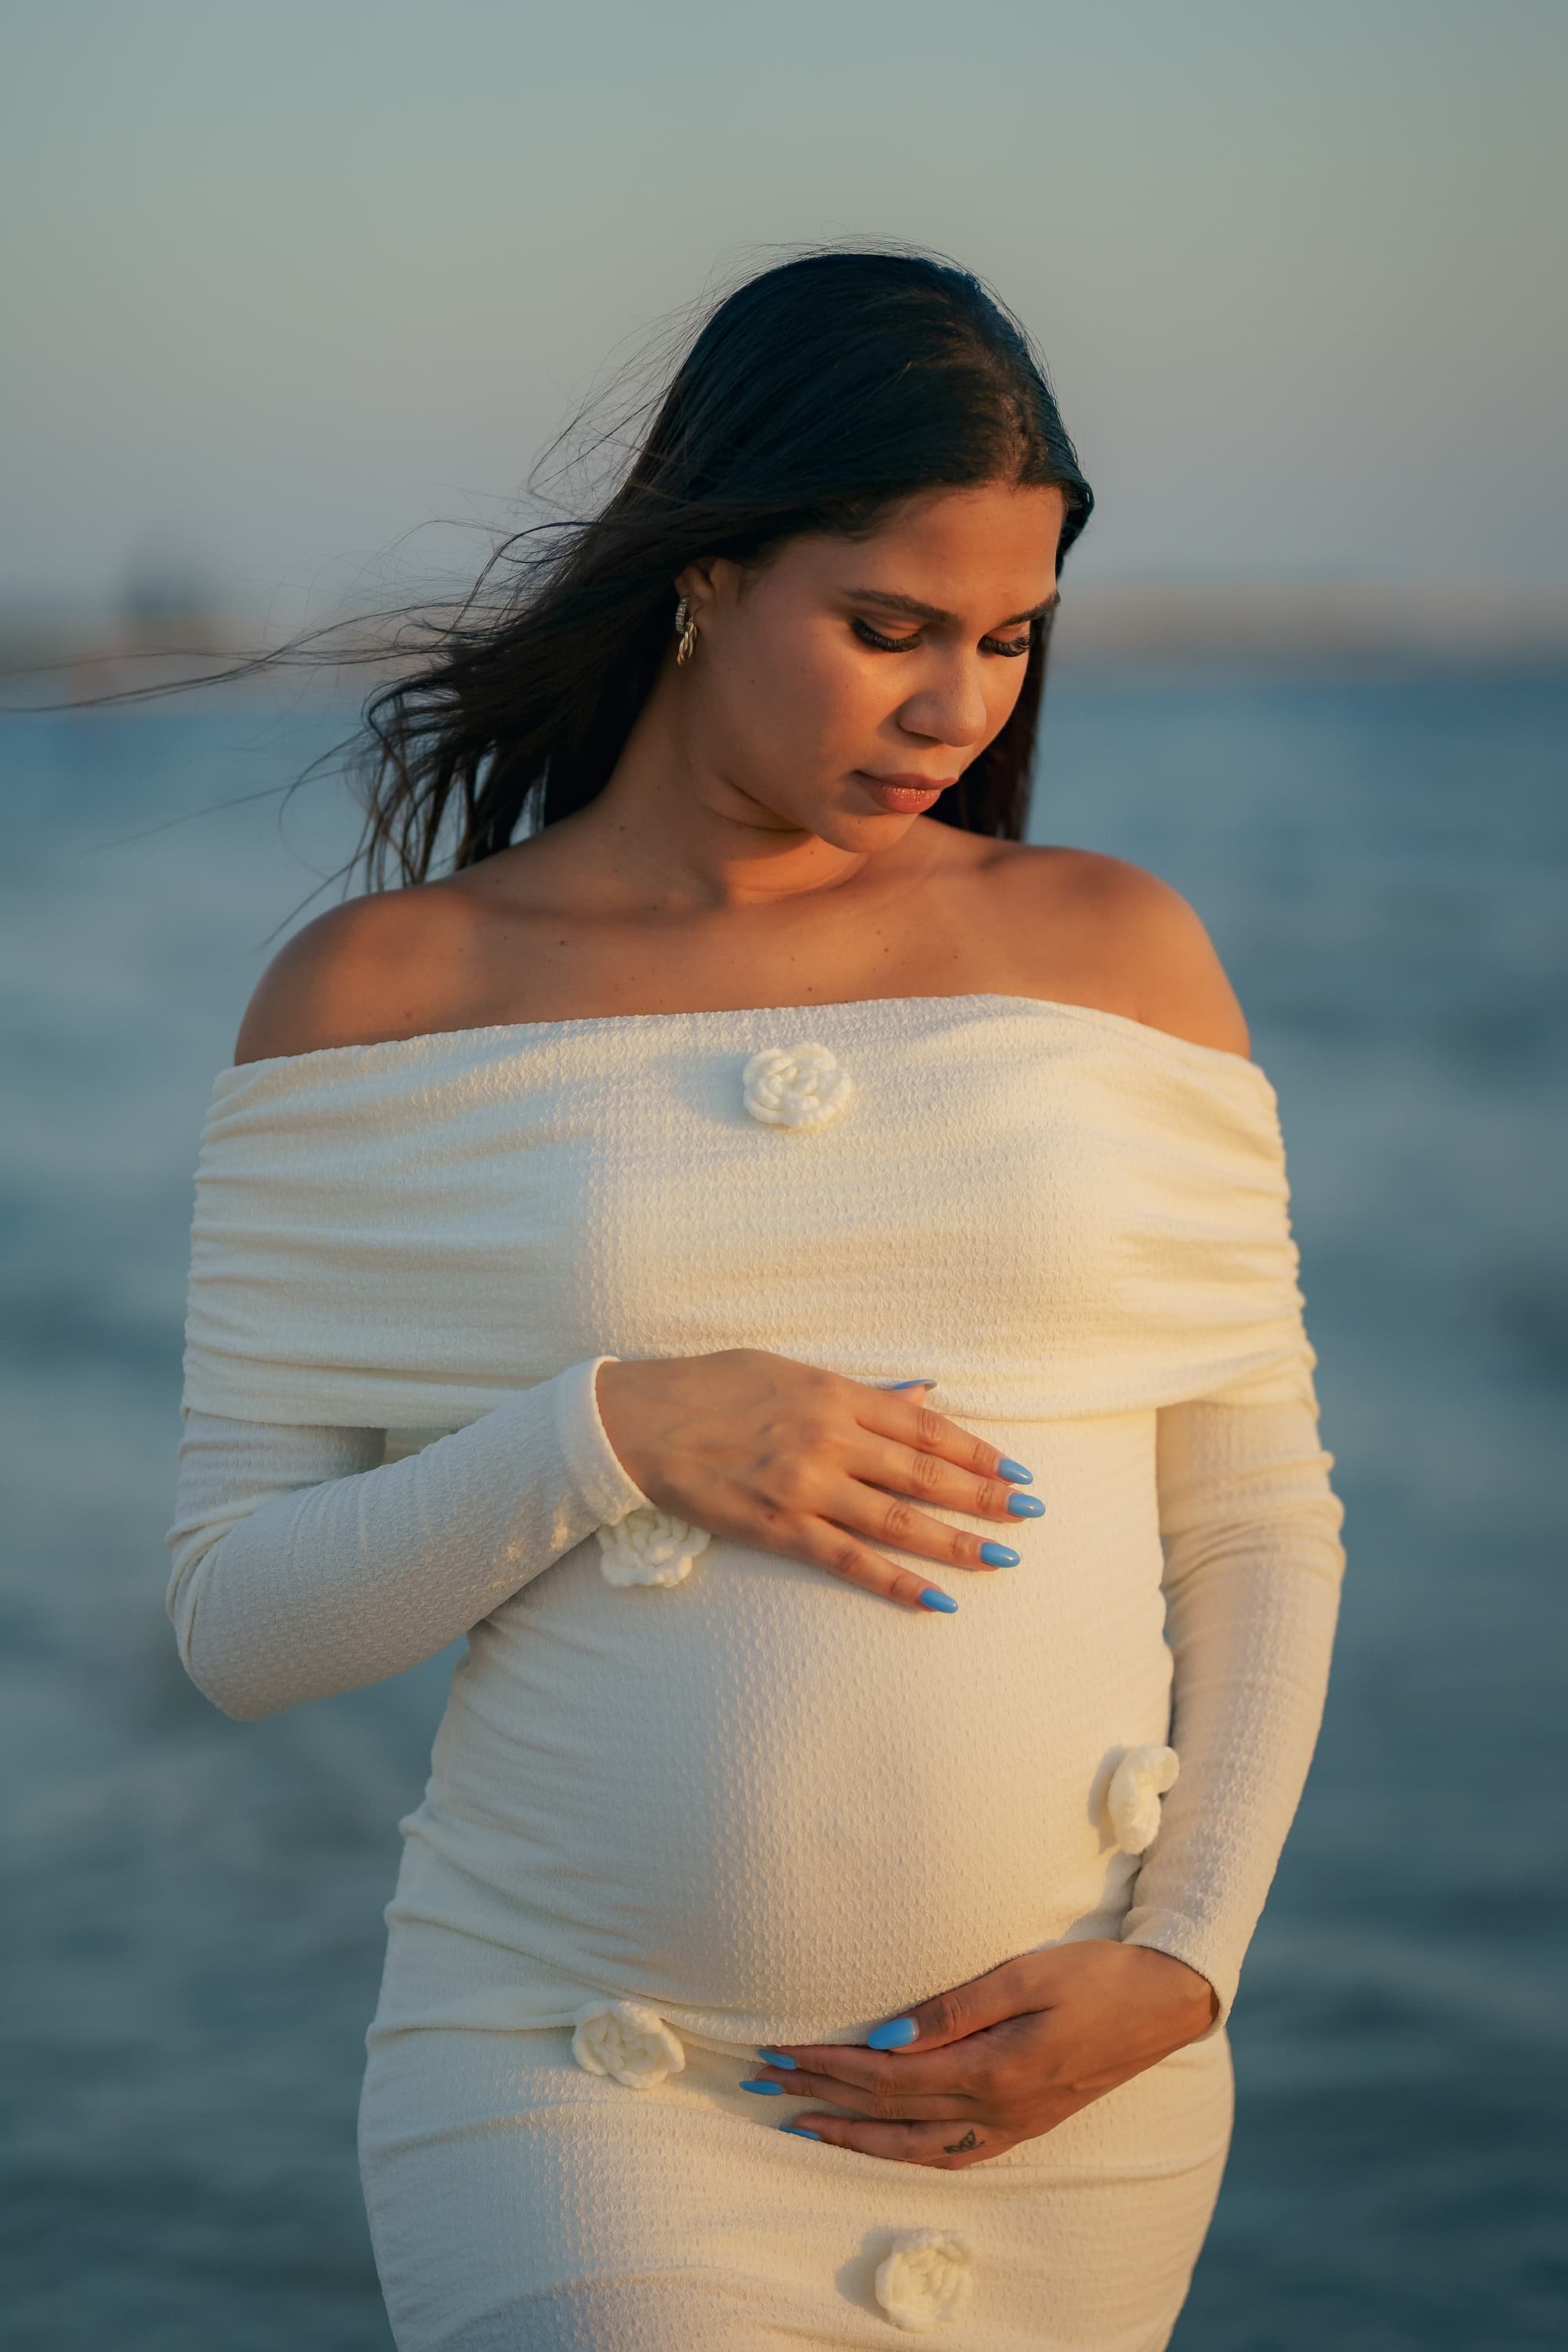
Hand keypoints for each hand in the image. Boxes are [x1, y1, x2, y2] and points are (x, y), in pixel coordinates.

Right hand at [594, 1349, 1040, 1612]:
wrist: (637, 1421)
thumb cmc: (711, 1386)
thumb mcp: (788, 1370)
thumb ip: (858, 1391)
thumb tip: (923, 1396)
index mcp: (834, 1392)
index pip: (925, 1427)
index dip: (977, 1450)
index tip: (1017, 1469)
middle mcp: (828, 1438)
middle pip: (925, 1472)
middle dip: (985, 1496)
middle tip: (1031, 1514)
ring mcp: (805, 1486)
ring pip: (899, 1520)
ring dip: (957, 1542)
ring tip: (1004, 1559)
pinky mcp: (778, 1527)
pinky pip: (849, 1561)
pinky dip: (896, 1582)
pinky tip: (937, 1600)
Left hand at [752, 1942, 1219, 2165]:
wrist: (1166, 2001)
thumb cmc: (1095, 1973)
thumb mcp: (1024, 1974)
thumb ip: (951, 2009)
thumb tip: (881, 2040)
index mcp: (992, 2072)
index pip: (885, 2078)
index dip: (826, 2066)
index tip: (778, 2048)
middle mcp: (996, 2111)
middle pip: (888, 2112)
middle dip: (820, 2095)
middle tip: (762, 2078)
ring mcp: (1012, 2124)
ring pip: (913, 2146)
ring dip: (852, 2133)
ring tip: (801, 2119)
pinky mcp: (1026, 2123)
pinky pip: (950, 2152)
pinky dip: (903, 2151)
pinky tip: (880, 2142)